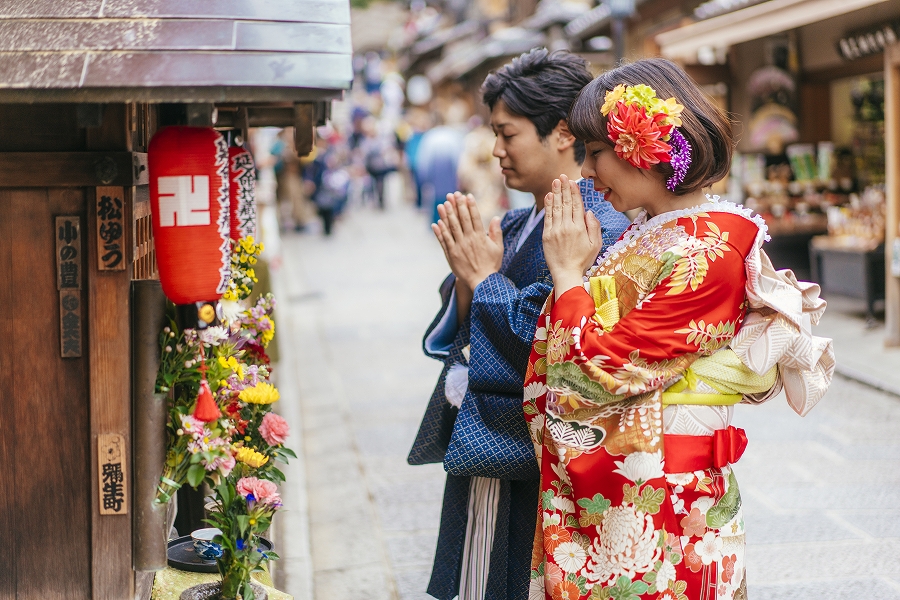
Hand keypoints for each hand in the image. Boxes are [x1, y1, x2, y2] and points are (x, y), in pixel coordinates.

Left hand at [432, 192, 503, 290]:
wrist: (482, 282)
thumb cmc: (491, 265)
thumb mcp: (498, 248)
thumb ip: (496, 232)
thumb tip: (496, 217)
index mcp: (480, 237)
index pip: (474, 217)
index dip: (470, 205)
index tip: (467, 195)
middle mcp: (468, 240)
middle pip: (461, 219)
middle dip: (457, 205)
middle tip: (453, 194)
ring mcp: (458, 247)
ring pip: (451, 227)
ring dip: (446, 215)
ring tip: (443, 204)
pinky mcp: (451, 254)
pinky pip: (444, 240)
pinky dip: (440, 231)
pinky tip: (437, 222)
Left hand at [542, 174, 602, 297]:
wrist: (566, 273)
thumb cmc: (583, 260)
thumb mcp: (596, 245)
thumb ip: (594, 227)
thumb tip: (589, 211)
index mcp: (580, 228)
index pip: (577, 205)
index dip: (574, 192)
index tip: (572, 182)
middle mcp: (567, 227)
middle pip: (565, 203)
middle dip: (563, 188)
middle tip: (562, 175)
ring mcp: (555, 230)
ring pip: (556, 208)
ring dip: (555, 193)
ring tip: (555, 181)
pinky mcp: (547, 235)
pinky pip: (547, 217)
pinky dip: (547, 206)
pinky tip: (548, 196)